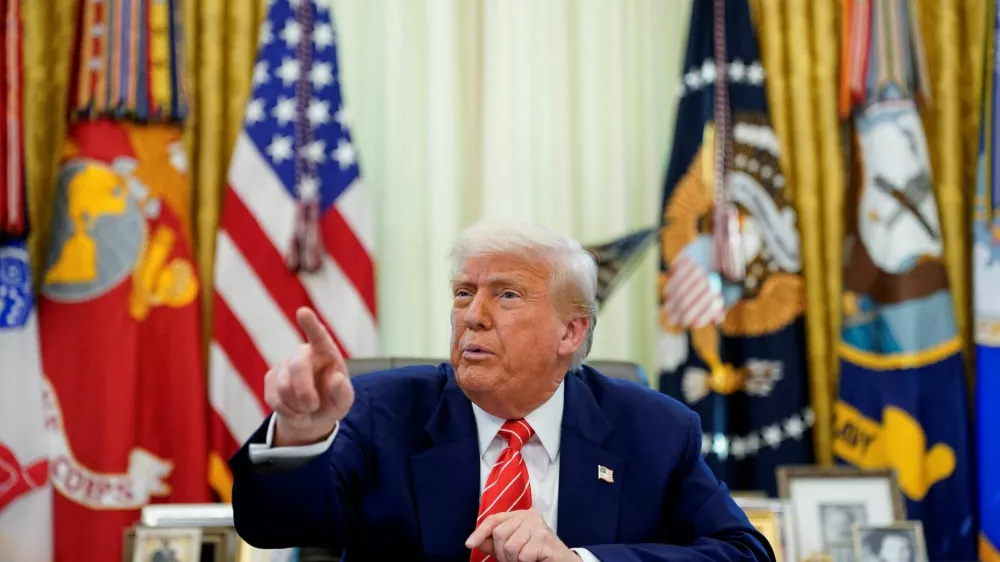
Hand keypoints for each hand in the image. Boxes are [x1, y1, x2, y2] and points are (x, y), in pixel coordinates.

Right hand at [264, 307, 353, 445]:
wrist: (312, 416)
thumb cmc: (332, 401)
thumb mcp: (344, 401)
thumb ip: (344, 392)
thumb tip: (337, 378)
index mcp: (325, 351)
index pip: (318, 335)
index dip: (311, 324)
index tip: (303, 312)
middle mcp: (303, 353)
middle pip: (297, 367)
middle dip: (304, 393)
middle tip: (313, 407)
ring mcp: (284, 364)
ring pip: (283, 388)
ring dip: (298, 406)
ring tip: (308, 408)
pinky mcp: (270, 378)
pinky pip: (274, 399)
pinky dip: (288, 412)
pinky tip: (296, 411)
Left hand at [465, 510, 578, 561]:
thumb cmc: (537, 555)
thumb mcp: (512, 547)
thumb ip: (494, 543)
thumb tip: (473, 541)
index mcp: (520, 515)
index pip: (494, 519)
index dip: (480, 532)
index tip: (469, 544)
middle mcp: (530, 516)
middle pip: (499, 533)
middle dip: (502, 553)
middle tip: (514, 560)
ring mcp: (538, 526)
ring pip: (510, 546)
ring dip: (514, 560)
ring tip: (525, 560)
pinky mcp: (545, 539)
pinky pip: (523, 555)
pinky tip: (534, 561)